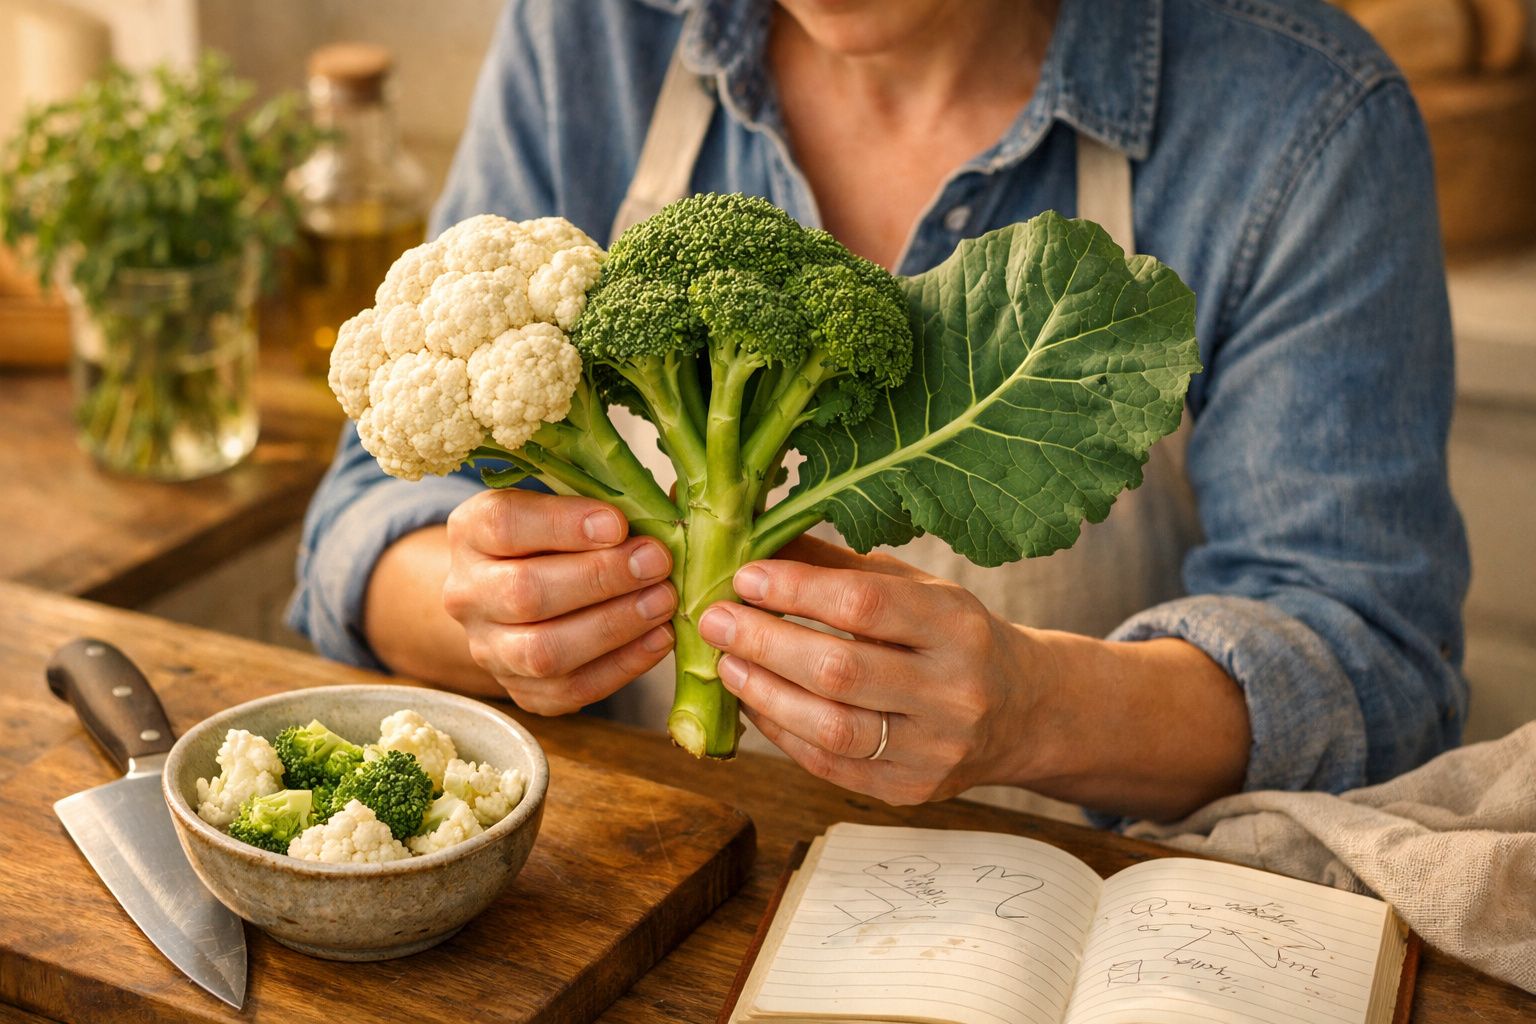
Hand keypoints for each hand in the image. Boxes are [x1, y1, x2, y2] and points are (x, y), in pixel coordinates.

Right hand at [442, 489, 676, 713]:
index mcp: (471, 532)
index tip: (617, 523)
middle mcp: (468, 593)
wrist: (521, 600)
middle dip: (599, 578)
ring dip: (613, 625)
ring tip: (662, 601)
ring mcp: (490, 649)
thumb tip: (674, 498)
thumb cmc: (558, 540)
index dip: (562, 524)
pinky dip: (621, 666)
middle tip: (655, 563)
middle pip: (524, 592)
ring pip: (543, 650)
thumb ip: (608, 499)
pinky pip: (569, 690)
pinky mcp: (522, 692)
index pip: (503, 524)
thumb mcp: (568, 506)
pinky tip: (658, 638)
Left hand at [697, 536, 1043, 804]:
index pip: (866, 605)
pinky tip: (755, 703)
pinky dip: (782, 733)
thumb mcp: (918, 587)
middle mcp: (954, 691)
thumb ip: (840, 567)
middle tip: (713, 619)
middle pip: (840, 670)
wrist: (1025, 712)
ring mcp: (934, 750)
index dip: (796, 590)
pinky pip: (830, 766)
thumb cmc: (957, 636)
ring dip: (764, 693)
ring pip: (830, 728)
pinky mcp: (911, 791)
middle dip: (764, 642)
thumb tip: (756, 538)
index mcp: (959, 626)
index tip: (745, 577)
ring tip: (725, 663)